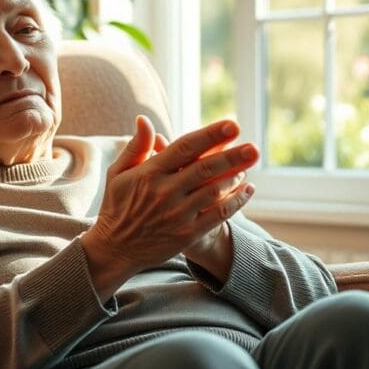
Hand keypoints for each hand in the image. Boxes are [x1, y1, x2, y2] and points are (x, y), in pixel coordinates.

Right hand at [82, 116, 258, 273]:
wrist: (115, 249)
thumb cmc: (117, 206)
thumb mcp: (118, 173)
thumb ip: (136, 146)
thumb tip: (143, 119)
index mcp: (148, 173)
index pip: (184, 148)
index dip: (210, 135)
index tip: (232, 125)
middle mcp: (164, 192)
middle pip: (205, 168)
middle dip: (232, 156)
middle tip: (254, 147)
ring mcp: (177, 215)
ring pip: (214, 191)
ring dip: (235, 176)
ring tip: (248, 163)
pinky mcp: (187, 234)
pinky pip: (218, 215)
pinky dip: (236, 201)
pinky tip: (248, 189)